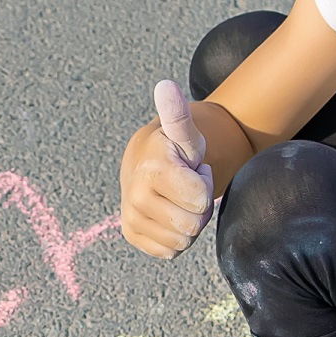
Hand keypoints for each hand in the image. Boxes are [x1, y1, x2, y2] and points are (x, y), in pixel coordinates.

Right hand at [118, 80, 214, 257]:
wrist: (145, 164)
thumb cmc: (175, 150)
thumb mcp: (184, 134)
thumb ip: (178, 113)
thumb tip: (165, 84)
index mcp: (153, 171)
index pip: (201, 200)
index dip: (204, 184)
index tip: (192, 170)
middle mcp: (136, 197)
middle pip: (193, 225)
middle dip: (198, 207)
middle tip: (186, 187)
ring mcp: (131, 218)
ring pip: (183, 241)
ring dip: (188, 222)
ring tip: (177, 199)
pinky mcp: (131, 234)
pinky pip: (169, 252)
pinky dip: (175, 237)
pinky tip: (168, 214)